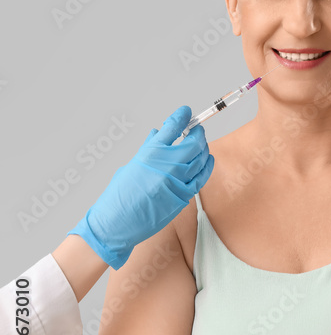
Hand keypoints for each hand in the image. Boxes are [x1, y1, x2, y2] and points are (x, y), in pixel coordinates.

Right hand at [68, 106, 213, 268]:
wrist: (117, 223)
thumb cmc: (119, 195)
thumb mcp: (131, 166)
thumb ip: (148, 149)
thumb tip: (158, 134)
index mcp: (150, 153)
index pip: (172, 127)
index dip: (182, 116)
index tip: (186, 111)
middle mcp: (167, 165)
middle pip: (193, 142)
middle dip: (198, 133)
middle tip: (197, 130)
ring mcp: (178, 181)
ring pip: (200, 159)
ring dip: (203, 148)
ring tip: (201, 144)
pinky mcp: (184, 196)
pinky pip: (202, 178)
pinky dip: (207, 166)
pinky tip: (208, 159)